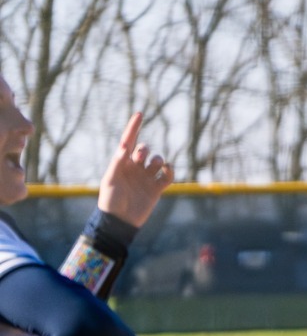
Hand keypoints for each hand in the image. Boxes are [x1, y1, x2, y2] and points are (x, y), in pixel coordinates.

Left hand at [97, 114, 173, 228]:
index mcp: (121, 163)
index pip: (129, 141)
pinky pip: (167, 175)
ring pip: (157, 160)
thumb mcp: (109, 181)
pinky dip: (169, 171)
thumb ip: (117, 164)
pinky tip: (166, 171)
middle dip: (145, 150)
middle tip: (140, 158)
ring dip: (157, 161)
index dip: (134, 127)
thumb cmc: (111, 201)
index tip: (139, 114)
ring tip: (154, 168)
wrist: (120, 222)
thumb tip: (124, 147)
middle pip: (144, 149)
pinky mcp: (157, 188)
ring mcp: (146, 177)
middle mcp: (135, 168)